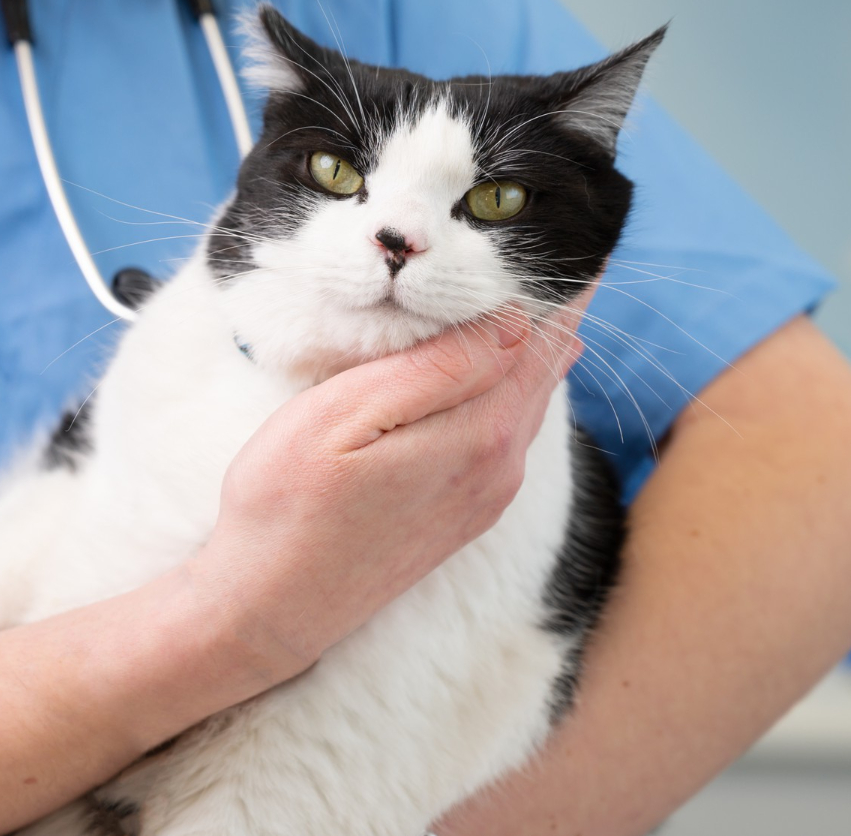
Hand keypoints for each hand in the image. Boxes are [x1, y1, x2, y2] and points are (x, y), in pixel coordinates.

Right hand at [187, 294, 590, 678]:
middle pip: (543, 370)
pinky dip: (513, 390)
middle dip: (555, 314)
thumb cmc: (288, 504)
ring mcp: (487, 496)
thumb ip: (435, 370)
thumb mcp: (345, 417)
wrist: (270, 609)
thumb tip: (514, 324)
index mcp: (481, 434)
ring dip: (535, 351)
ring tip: (545, 299)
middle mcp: (500, 468)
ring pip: (528, 402)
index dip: (559, 290)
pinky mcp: (466, 513)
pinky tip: (501, 371)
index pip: (541, 342)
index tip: (580, 242)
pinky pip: (509, 434)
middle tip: (570, 255)